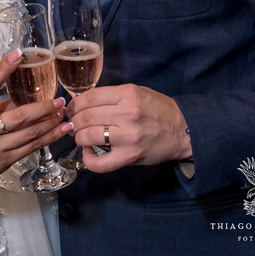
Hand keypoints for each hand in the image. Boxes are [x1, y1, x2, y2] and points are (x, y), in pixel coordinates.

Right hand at [0, 49, 73, 191]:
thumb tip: (31, 92)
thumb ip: (2, 105)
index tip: (18, 54)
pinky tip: (62, 130)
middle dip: (44, 108)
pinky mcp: (6, 160)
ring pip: (30, 133)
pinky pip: (32, 147)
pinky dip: (50, 137)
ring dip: (51, 123)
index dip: (2, 69)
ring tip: (64, 114)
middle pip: (20, 116)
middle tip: (59, 100)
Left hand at [66, 84, 190, 172]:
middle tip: (74, 125)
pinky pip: (100, 163)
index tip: (72, 110)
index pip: (89, 98)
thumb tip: (84, 102)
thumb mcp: (138, 92)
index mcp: (128, 94)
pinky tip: (88, 154)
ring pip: (87, 136)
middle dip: (74, 122)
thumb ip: (113, 96)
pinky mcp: (130, 156)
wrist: (183, 130)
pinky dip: (88, 160)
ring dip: (79, 138)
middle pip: (86, 117)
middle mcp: (127, 113)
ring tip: (82, 138)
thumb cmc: (159, 110)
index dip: (75, 105)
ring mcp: (128, 136)